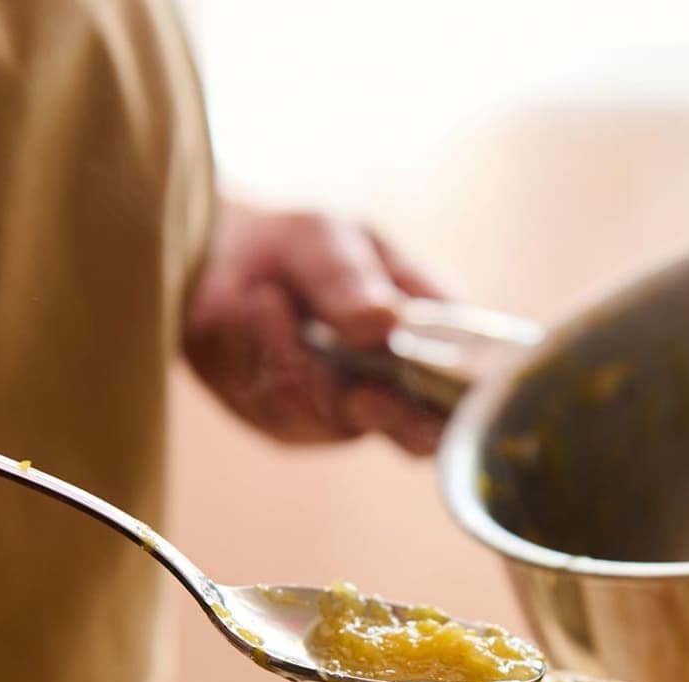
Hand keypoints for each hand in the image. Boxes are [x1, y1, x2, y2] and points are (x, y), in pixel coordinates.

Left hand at [183, 201, 450, 454]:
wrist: (219, 259)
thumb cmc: (299, 246)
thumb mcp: (327, 241)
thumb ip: (350, 279)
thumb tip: (386, 322)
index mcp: (437, 336)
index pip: (469, 388)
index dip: (458, 408)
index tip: (417, 388)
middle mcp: (402, 386)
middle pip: (415, 434)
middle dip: (380, 410)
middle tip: (353, 390)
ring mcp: (347, 414)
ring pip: (332, 417)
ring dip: (289, 356)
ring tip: (265, 297)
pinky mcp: (292, 425)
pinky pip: (278, 411)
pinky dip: (254, 361)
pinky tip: (248, 315)